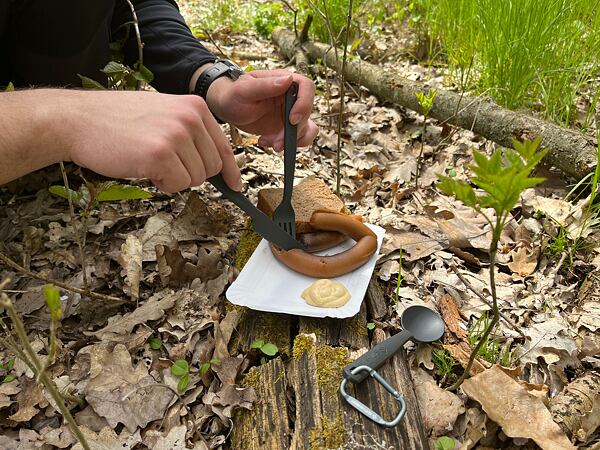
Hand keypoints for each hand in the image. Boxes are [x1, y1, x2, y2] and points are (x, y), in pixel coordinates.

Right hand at [57, 90, 241, 192]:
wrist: (79, 119)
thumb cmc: (118, 120)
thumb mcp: (164, 115)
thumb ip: (190, 133)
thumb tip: (215, 165)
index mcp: (195, 107)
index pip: (224, 146)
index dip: (230, 171)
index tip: (235, 186)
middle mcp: (190, 118)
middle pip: (212, 168)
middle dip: (190, 174)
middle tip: (163, 163)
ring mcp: (176, 135)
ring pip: (195, 179)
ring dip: (174, 179)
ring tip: (149, 160)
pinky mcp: (160, 154)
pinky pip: (177, 185)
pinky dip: (162, 185)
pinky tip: (144, 168)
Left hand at [205, 69, 318, 150]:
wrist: (227, 109)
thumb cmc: (233, 95)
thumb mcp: (243, 90)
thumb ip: (265, 85)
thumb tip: (287, 79)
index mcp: (283, 81)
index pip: (306, 87)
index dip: (304, 104)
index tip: (291, 120)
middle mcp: (290, 96)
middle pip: (306, 112)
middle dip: (293, 131)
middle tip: (276, 142)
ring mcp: (290, 112)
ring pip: (307, 128)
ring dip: (293, 140)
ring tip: (271, 143)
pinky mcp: (287, 127)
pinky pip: (300, 138)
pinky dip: (287, 145)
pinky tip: (267, 142)